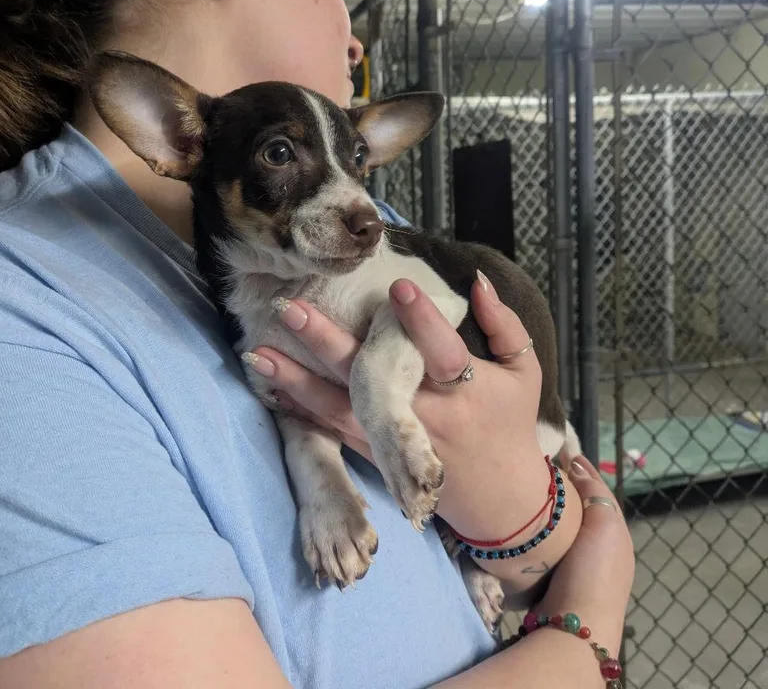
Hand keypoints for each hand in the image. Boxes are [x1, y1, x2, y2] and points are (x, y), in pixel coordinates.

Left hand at [247, 274, 549, 540]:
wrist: (501, 500)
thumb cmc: (511, 423)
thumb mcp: (525, 372)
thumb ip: (504, 325)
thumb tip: (477, 282)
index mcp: (465, 391)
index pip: (442, 352)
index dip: (421, 321)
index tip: (396, 286)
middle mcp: (424, 416)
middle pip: (372, 380)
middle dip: (329, 343)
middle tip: (291, 310)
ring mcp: (393, 440)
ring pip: (340, 409)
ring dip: (296, 381)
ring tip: (257, 353)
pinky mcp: (374, 456)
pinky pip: (333, 432)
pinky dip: (301, 409)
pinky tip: (271, 386)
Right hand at [532, 455, 634, 655]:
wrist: (577, 624)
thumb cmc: (593, 571)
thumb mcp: (603, 524)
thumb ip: (594, 493)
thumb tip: (578, 467)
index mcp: (616, 533)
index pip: (601, 491)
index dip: (586, 470)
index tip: (566, 451)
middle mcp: (603, 548)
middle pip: (585, 508)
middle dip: (570, 486)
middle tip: (546, 467)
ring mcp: (582, 565)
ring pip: (568, 525)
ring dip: (556, 508)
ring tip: (534, 490)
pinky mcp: (561, 578)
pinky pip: (554, 542)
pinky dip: (546, 528)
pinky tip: (530, 524)